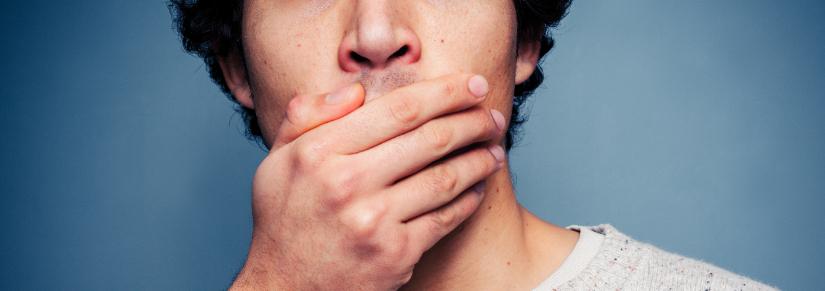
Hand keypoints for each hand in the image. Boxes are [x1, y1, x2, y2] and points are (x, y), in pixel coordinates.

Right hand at [231, 74, 506, 289]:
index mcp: (320, 151)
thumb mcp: (277, 160)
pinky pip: (444, 218)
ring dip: (479, 160)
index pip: (398, 109)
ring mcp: (373, 221)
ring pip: (445, 178)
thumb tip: (356, 90)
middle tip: (494, 117)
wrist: (283, 288)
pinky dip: (468, 200)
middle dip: (473, 122)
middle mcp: (346, 183)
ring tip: (494, 149)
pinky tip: (477, 187)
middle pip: (430, 139)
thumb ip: (307, 116)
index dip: (446, 92)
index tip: (473, 85)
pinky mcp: (395, 254)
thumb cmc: (284, 220)